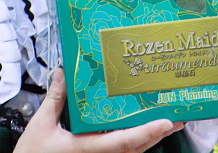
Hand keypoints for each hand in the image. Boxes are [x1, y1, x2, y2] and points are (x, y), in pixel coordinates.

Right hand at [15, 68, 183, 152]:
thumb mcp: (41, 125)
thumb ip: (55, 98)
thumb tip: (65, 72)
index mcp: (88, 149)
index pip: (124, 142)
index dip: (146, 132)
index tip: (165, 121)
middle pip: (135, 149)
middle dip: (157, 133)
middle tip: (177, 117)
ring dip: (148, 138)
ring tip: (164, 122)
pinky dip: (133, 142)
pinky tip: (138, 131)